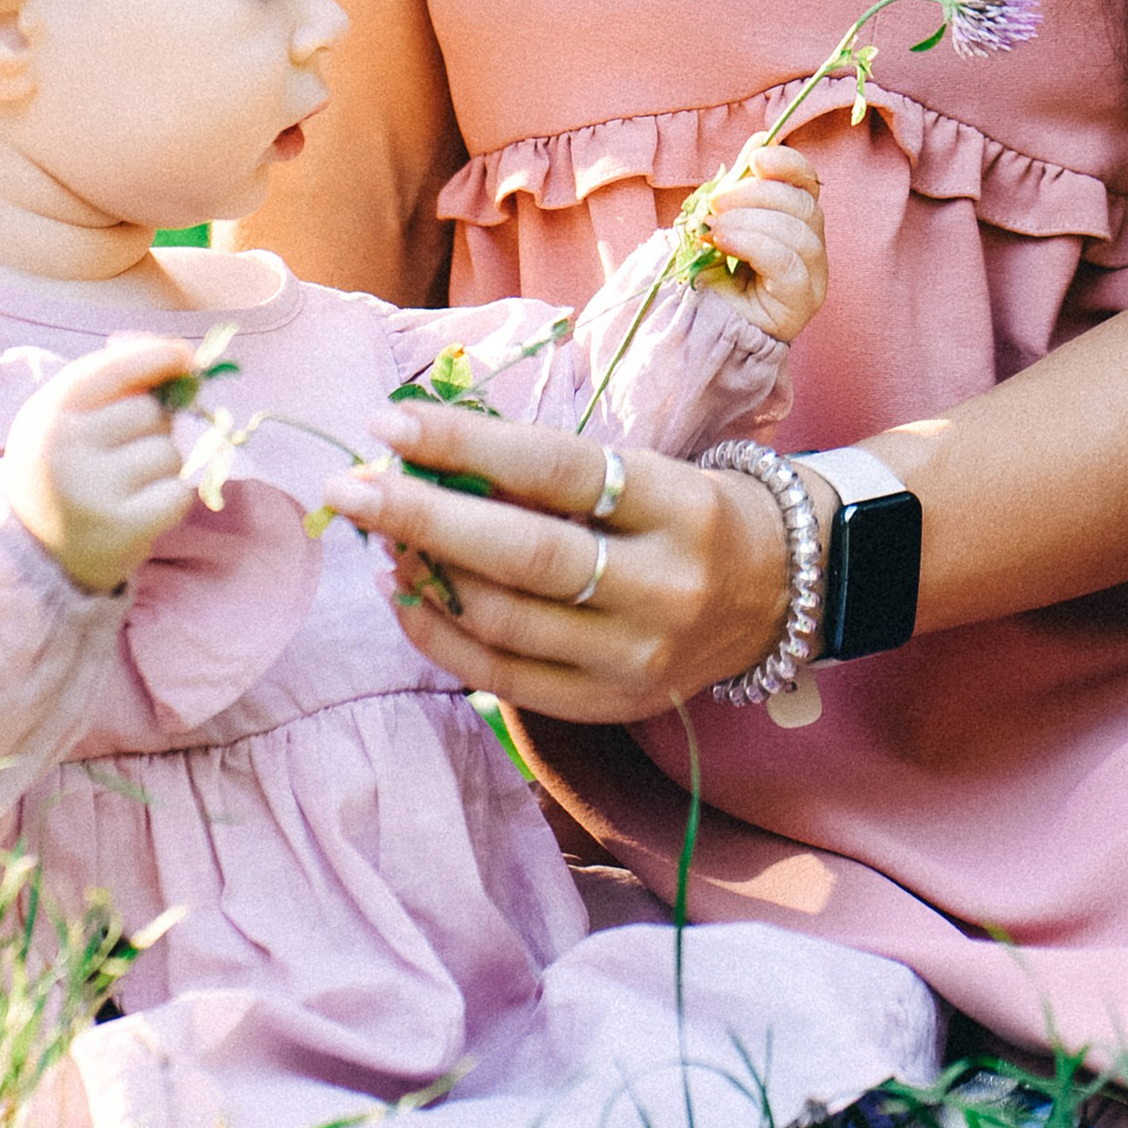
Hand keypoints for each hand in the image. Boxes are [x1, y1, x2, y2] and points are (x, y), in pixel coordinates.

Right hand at [3, 334, 202, 597]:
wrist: (35, 552)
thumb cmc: (65, 471)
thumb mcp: (66, 420)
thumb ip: (112, 382)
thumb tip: (181, 355)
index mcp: (47, 414)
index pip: (111, 369)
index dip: (154, 356)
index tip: (184, 355)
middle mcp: (64, 448)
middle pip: (150, 411)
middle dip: (152, 428)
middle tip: (123, 455)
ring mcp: (93, 490)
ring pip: (169, 452)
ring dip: (161, 467)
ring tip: (126, 488)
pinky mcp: (123, 528)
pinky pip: (179, 493)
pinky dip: (169, 500)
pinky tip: (140, 510)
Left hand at [317, 405, 798, 720]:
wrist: (778, 595)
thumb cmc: (690, 513)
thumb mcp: (647, 471)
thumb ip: (549, 472)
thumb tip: (426, 455)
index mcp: (679, 505)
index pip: (557, 469)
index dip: (467, 445)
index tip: (391, 423)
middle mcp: (664, 588)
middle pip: (522, 555)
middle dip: (420, 517)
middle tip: (349, 485)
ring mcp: (637, 658)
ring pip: (504, 622)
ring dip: (422, 574)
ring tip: (379, 534)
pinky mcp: (610, 704)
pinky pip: (502, 677)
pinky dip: (440, 634)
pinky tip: (405, 592)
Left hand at [693, 139, 827, 344]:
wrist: (695, 326)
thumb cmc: (710, 273)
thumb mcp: (722, 220)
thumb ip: (741, 184)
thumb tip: (759, 139)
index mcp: (798, 224)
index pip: (810, 185)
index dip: (789, 164)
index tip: (756, 157)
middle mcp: (813, 251)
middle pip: (805, 207)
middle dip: (757, 194)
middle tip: (716, 204)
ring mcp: (812, 280)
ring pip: (800, 235)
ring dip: (751, 221)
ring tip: (715, 228)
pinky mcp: (800, 305)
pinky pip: (789, 265)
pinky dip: (754, 245)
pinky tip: (725, 243)